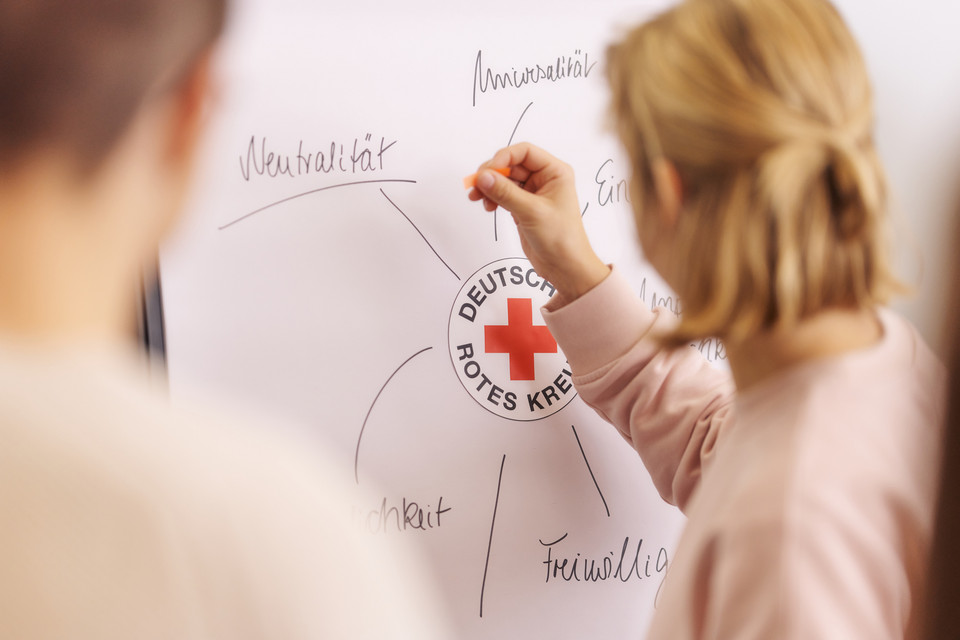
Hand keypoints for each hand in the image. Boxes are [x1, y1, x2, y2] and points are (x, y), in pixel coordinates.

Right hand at [467, 143, 609, 304]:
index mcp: (555, 172)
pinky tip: (487, 206)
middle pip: (511, 165)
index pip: (524, 152)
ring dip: (489, 186)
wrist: (565, 267)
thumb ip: (505, 193)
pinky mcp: (523, 207)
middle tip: (477, 185)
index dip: (503, 158)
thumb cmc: (562, 239)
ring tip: (478, 198)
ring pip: (505, 180)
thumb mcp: (532, 212)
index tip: (487, 171)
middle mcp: (544, 179)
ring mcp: (533, 193)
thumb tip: (483, 177)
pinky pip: (503, 194)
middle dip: (492, 174)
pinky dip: (492, 197)